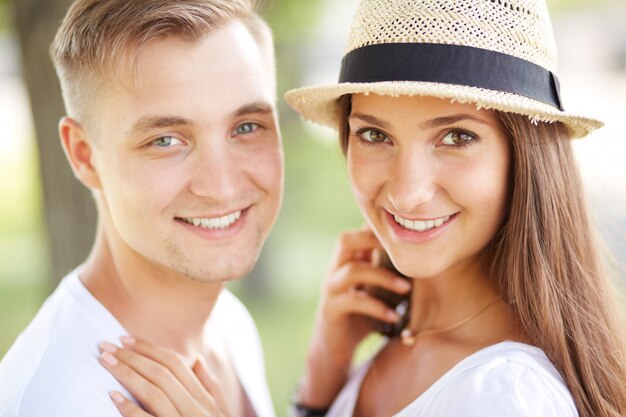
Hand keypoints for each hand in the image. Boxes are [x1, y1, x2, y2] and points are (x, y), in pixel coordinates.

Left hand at [99, 337, 230, 416]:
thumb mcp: (218, 413)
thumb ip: (209, 387)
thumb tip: (197, 360)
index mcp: (205, 399)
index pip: (176, 364)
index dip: (149, 349)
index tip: (125, 339)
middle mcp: (197, 409)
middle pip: (162, 374)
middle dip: (132, 357)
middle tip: (105, 346)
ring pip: (154, 392)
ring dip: (126, 374)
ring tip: (105, 362)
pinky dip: (129, 408)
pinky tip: (112, 396)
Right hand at [298, 228, 410, 406]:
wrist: (335, 349)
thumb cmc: (361, 317)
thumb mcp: (375, 290)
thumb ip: (387, 273)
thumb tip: (421, 259)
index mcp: (347, 261)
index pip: (359, 232)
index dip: (378, 228)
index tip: (406, 234)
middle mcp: (335, 269)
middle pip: (346, 240)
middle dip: (374, 241)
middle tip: (403, 253)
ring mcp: (331, 288)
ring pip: (353, 270)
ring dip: (383, 277)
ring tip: (406, 288)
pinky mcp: (331, 309)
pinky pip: (353, 301)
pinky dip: (377, 307)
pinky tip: (394, 316)